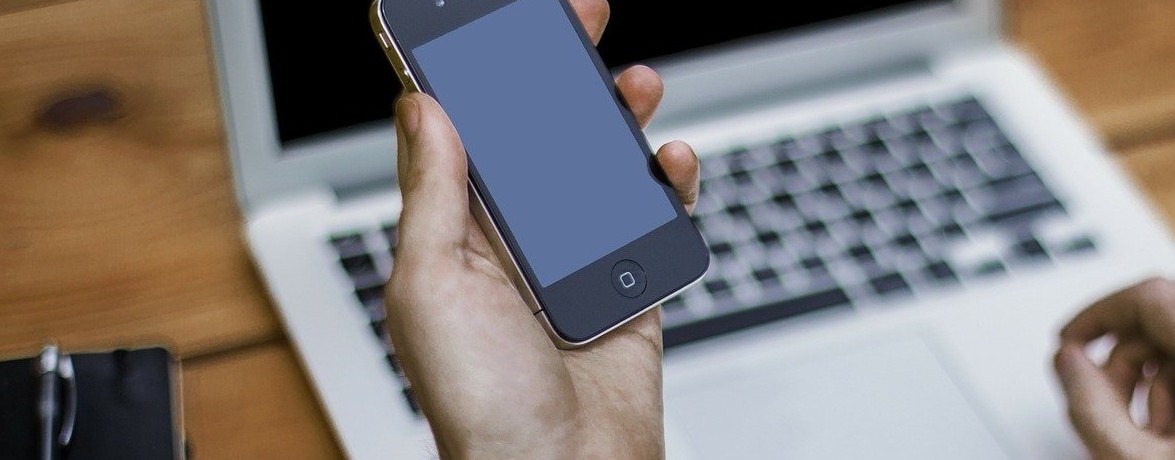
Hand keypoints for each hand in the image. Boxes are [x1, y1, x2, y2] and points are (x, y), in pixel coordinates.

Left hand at [383, 1, 698, 456]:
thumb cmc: (483, 407)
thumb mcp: (432, 286)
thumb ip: (433, 195)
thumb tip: (423, 108)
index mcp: (454, 237)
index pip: (464, 132)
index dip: (479, 73)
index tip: (499, 22)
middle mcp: (514, 244)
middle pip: (539, 138)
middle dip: (559, 77)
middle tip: (583, 25)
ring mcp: (576, 263)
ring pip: (601, 169)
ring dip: (619, 120)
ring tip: (638, 86)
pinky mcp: (631, 286)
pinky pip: (655, 220)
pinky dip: (669, 186)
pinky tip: (670, 163)